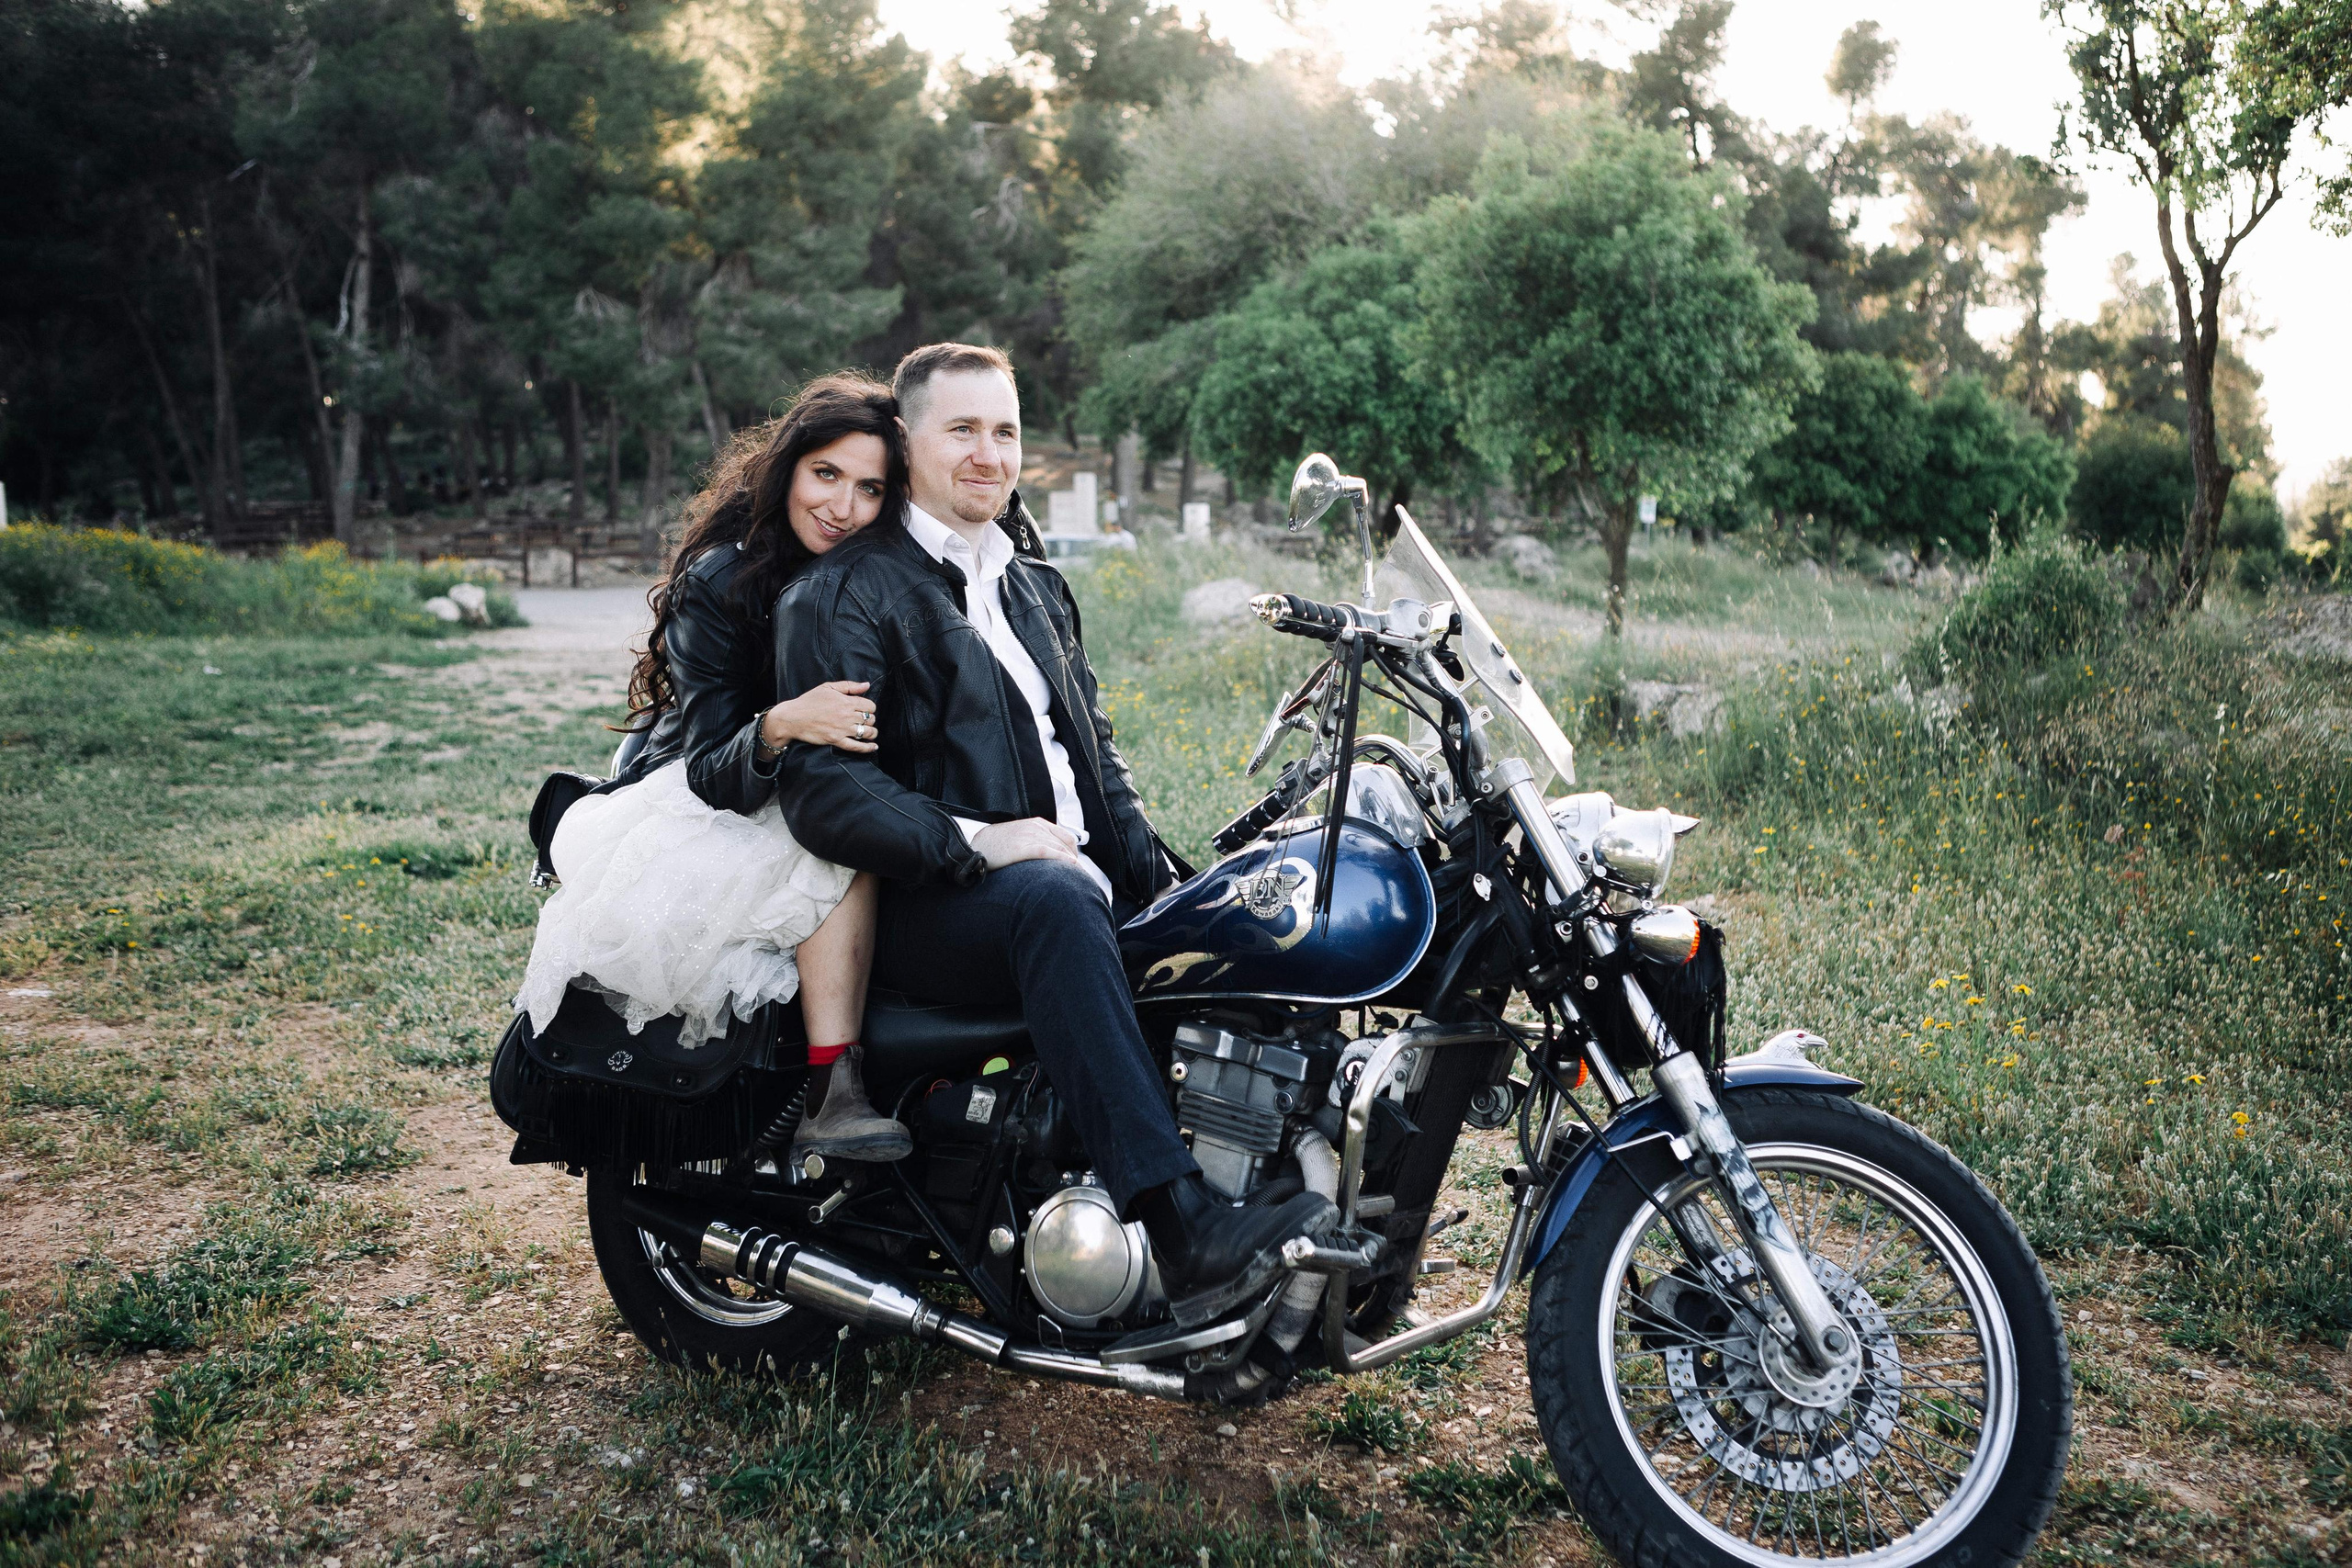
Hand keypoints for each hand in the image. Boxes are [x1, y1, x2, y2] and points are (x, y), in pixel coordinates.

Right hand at [764, 680, 878, 752]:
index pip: (870, 706)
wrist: (793, 717)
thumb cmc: (809, 701)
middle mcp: (846, 716)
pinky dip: (867, 748)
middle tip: (864, 720)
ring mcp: (842, 729)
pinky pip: (856, 746)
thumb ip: (849, 686)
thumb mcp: (828, 687)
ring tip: (870, 732)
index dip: (870, 708)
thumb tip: (866, 685)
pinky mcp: (836, 740)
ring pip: (867, 732)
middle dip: (870, 719)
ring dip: (871, 732)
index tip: (864, 709)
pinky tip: (873, 746)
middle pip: (870, 719)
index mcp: (846, 702)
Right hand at [971, 818, 1086, 871]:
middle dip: (1074, 860)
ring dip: (1071, 863)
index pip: (1066, 837)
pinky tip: (1071, 867)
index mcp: (1037, 823)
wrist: (978, 847)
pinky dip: (1062, 859)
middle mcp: (1036, 827)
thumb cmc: (998, 845)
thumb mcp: (1020, 836)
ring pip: (1059, 849)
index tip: (1076, 866)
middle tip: (1079, 876)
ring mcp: (1030, 836)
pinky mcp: (1023, 847)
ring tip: (1077, 878)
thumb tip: (1050, 854)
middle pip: (1065, 844)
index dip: (1074, 852)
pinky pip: (1049, 852)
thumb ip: (1036, 840)